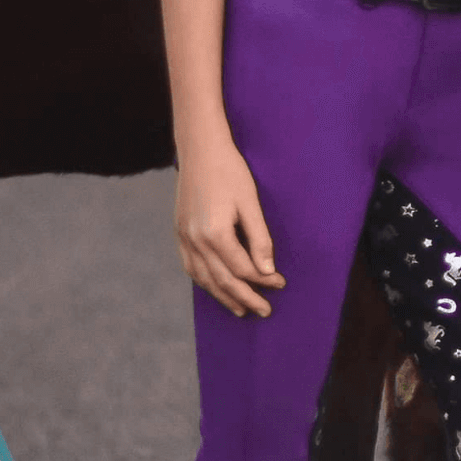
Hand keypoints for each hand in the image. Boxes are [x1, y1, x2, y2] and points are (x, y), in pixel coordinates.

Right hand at [175, 137, 285, 318]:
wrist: (200, 150)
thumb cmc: (230, 172)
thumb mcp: (250, 202)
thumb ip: (259, 238)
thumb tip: (267, 271)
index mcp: (215, 234)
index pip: (243, 269)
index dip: (263, 280)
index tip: (280, 283)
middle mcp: (196, 241)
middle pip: (223, 280)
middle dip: (246, 298)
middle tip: (264, 311)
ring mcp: (184, 238)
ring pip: (204, 279)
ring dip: (224, 297)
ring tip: (241, 310)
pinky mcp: (179, 233)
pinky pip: (190, 267)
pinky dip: (204, 282)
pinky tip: (215, 287)